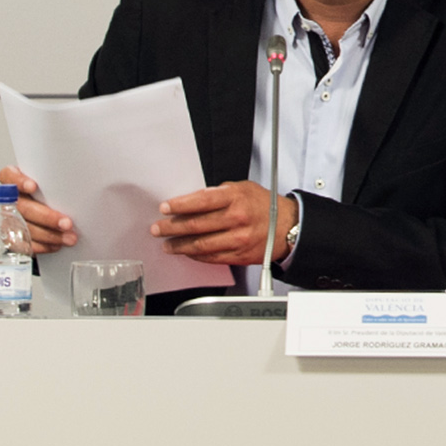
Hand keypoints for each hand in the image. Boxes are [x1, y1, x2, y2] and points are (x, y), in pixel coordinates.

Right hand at [0, 166, 77, 254]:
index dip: (18, 181)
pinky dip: (41, 246)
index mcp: (13, 180)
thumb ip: (63, 177)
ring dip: (48, 235)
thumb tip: (97, 178)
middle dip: (45, 216)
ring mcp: (7, 219)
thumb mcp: (54, 181)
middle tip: (66, 223)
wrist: (43, 212)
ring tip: (69, 238)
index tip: (34, 186)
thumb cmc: (51, 193)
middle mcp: (8, 200)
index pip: (8, 176)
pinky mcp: (12, 237)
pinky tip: (56, 245)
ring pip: (24, 228)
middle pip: (21, 207)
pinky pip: (23, 244)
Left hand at [150, 182, 294, 265]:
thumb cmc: (265, 206)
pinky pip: (211, 258)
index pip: (201, 201)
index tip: (165, 208)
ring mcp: (237, 239)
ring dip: (179, 245)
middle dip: (172, 227)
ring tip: (167, 244)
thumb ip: (219, 193)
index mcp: (236, 198)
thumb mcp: (243, 188)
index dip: (179, 205)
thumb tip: (194, 199)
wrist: (287, 227)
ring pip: (201, 245)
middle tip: (158, 229)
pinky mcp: (239, 255)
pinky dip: (196, 255)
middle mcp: (236, 219)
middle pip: (196, 225)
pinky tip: (187, 252)